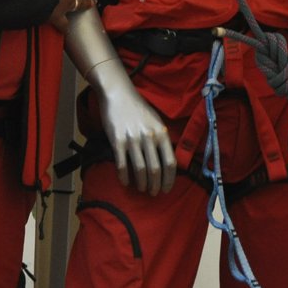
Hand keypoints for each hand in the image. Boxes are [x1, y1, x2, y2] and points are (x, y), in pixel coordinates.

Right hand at [84, 54, 175, 195]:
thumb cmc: (138, 108)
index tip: (167, 189)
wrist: (118, 94)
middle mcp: (149, 137)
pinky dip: (124, 176)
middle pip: (155, 169)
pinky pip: (122, 164)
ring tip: (141, 189)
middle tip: (153, 193)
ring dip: (141, 183)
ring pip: (140, 169)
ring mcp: (132, 139)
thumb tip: (166, 161)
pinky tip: (125, 182)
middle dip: (155, 185)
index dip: (169, 180)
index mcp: (161, 132)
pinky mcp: (117, 140)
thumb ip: (162, 139)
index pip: (170, 163)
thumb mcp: (156, 121)